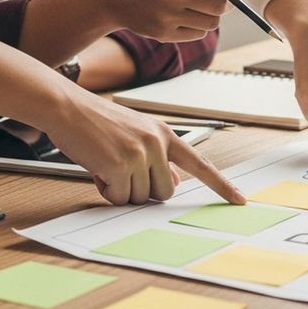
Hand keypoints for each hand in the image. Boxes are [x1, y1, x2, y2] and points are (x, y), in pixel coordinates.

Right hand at [44, 91, 245, 205]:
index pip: (200, 164)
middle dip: (142, 190)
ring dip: (121, 189)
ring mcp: (139, 154)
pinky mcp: (119, 165)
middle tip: (120, 170)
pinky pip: (118, 197)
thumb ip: (158, 159)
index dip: (221, 185)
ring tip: (106, 163)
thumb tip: (173, 184)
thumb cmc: (97, 122)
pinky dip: (105, 190)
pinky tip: (97, 167)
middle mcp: (156, 143)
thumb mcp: (136, 134)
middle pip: (164, 193)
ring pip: (140, 198)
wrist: (67, 107)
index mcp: (164, 134)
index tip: (240, 200)